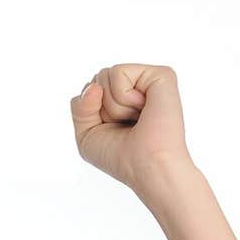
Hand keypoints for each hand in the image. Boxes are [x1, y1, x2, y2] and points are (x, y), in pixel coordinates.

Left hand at [69, 63, 192, 193]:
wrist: (147, 167)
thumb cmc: (121, 158)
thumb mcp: (86, 135)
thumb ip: (79, 107)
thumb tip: (94, 86)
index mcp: (123, 100)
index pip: (90, 89)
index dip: (92, 113)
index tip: (114, 131)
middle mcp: (137, 87)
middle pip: (96, 80)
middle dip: (101, 108)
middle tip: (127, 125)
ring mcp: (149, 80)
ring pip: (104, 75)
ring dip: (113, 106)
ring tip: (137, 118)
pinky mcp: (160, 74)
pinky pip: (118, 72)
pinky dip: (122, 96)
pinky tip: (143, 109)